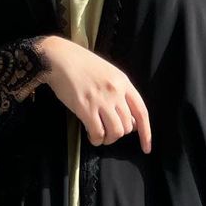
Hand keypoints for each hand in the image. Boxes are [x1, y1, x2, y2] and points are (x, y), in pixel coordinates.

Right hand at [33, 34, 151, 151]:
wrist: (60, 58)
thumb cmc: (82, 65)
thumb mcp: (108, 74)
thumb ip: (119, 94)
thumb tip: (127, 120)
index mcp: (123, 82)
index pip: (141, 112)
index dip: (145, 133)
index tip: (146, 148)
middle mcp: (116, 92)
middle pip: (127, 127)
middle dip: (118, 134)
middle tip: (107, 130)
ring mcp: (101, 100)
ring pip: (115, 133)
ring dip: (108, 138)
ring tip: (99, 134)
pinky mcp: (86, 108)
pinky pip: (98, 133)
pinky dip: (96, 139)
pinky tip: (90, 134)